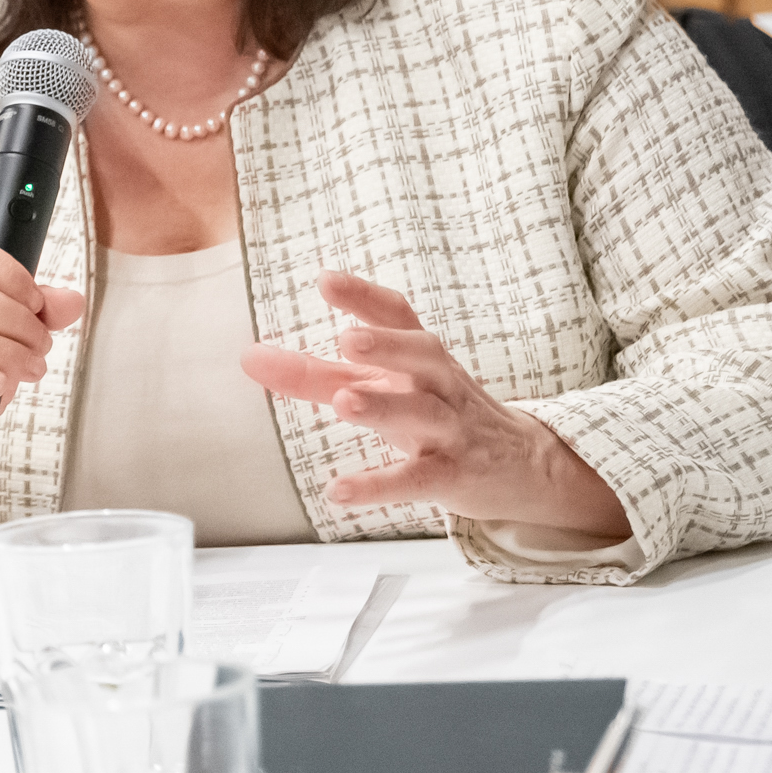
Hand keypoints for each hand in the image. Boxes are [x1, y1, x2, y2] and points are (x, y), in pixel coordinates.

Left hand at [240, 271, 630, 536]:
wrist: (521, 465)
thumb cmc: (437, 414)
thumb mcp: (383, 388)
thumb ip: (315, 374)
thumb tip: (250, 357)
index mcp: (422, 356)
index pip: (400, 316)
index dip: (365, 296)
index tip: (326, 281)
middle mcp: (440, 385)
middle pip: (423, 356)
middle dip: (389, 346)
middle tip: (348, 340)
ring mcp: (450, 430)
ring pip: (423, 413)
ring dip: (385, 407)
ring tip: (346, 402)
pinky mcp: (453, 475)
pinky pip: (416, 479)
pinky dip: (379, 486)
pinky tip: (338, 491)